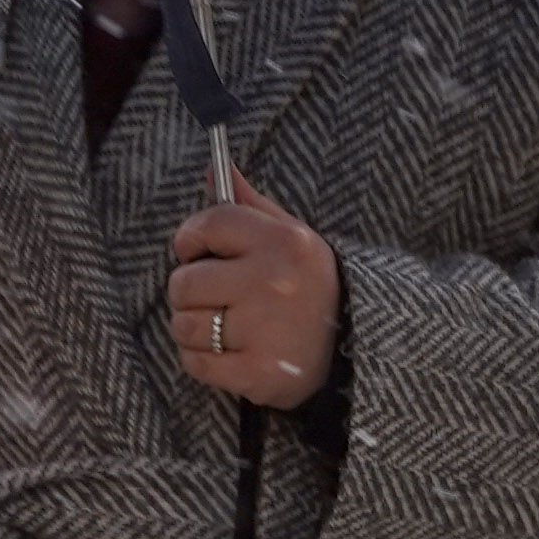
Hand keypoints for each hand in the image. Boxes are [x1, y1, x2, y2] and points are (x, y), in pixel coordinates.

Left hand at [169, 182, 338, 409]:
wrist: (353, 347)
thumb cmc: (308, 285)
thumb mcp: (291, 236)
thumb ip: (249, 206)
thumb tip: (216, 167)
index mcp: (284, 241)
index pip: (208, 224)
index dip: (189, 239)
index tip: (195, 252)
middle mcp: (274, 282)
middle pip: (185, 282)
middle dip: (189, 292)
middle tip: (214, 297)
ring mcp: (265, 330)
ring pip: (185, 325)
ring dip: (194, 329)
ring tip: (223, 327)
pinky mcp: (257, 372)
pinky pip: (195, 363)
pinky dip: (202, 361)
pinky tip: (227, 353)